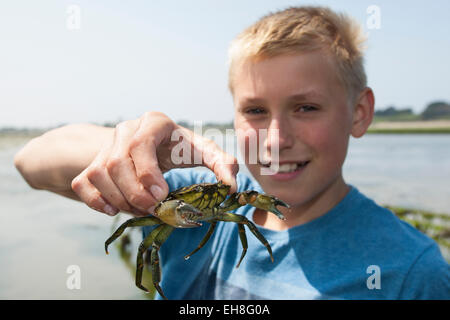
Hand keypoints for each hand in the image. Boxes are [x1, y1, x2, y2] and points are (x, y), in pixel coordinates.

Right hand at [71, 112, 237, 215]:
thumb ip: (220, 162)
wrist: (146, 145)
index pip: (141, 144)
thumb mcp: (200, 150)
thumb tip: (232, 186)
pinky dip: (95, 201)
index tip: (161, 195)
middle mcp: (127, 129)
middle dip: (136, 193)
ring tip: (142, 210)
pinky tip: (113, 210)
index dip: (147, 172)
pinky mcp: (91, 162)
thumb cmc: (177, 149)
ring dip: (120, 200)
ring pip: (100, 174)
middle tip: (155, 209)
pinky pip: (84, 182)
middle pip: (118, 162)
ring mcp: (106, 145)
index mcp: (155, 122)